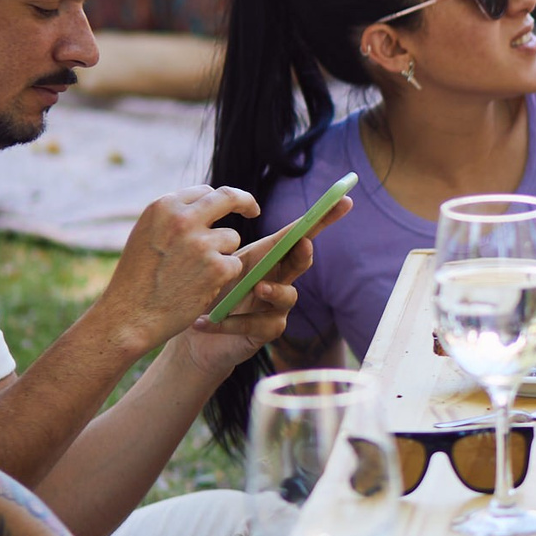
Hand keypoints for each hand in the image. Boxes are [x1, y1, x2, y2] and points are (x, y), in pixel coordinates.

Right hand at [98, 186, 259, 353]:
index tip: (231, 206)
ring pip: (231, 238)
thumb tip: (205, 206)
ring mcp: (201, 243)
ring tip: (194, 274)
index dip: (218, 200)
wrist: (129, 316)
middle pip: (229, 197)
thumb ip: (174, 218)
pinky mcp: (217, 267)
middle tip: (254, 210)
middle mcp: (183, 219)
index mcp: (164, 207)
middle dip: (245, 202)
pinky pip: (234, 264)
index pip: (204, 192)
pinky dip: (223, 276)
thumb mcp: (147, 235)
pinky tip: (199, 288)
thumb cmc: (137, 279)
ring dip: (222, 254)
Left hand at [181, 195, 352, 372]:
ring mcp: (276, 306)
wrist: (190, 336)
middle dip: (304, 252)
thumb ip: (221, 248)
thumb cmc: (205, 293)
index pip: (297, 233)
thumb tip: (221, 217)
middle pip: (301, 260)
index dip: (323, 218)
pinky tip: (204, 322)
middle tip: (303, 244)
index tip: (345, 200)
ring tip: (257, 288)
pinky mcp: (266, 331)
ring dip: (275, 290)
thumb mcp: (210, 265)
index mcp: (265, 256)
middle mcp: (277, 278)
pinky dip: (229, 322)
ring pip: (289, 295)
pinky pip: (258, 325)